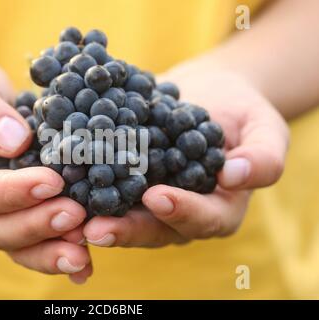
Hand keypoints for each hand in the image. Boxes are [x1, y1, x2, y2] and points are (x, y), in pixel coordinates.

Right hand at [0, 56, 91, 283]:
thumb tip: (15, 142)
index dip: (10, 192)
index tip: (51, 182)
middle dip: (37, 226)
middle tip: (76, 217)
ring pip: (16, 246)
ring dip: (51, 250)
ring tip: (85, 249)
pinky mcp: (15, 218)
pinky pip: (34, 243)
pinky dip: (59, 252)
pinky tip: (86, 262)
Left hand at [83, 66, 288, 247]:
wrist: (209, 92)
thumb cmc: (244, 114)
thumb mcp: (266, 131)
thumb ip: (262, 159)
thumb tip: (236, 176)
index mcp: (215, 210)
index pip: (200, 220)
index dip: (180, 212)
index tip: (157, 196)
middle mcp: (177, 212)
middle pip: (151, 228)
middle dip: (124, 228)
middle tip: (95, 227)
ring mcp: (147, 198)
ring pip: (121, 212)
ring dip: (93, 214)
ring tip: (67, 209)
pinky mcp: (124, 177)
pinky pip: (105, 184)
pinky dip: (83, 182)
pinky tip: (61, 175)